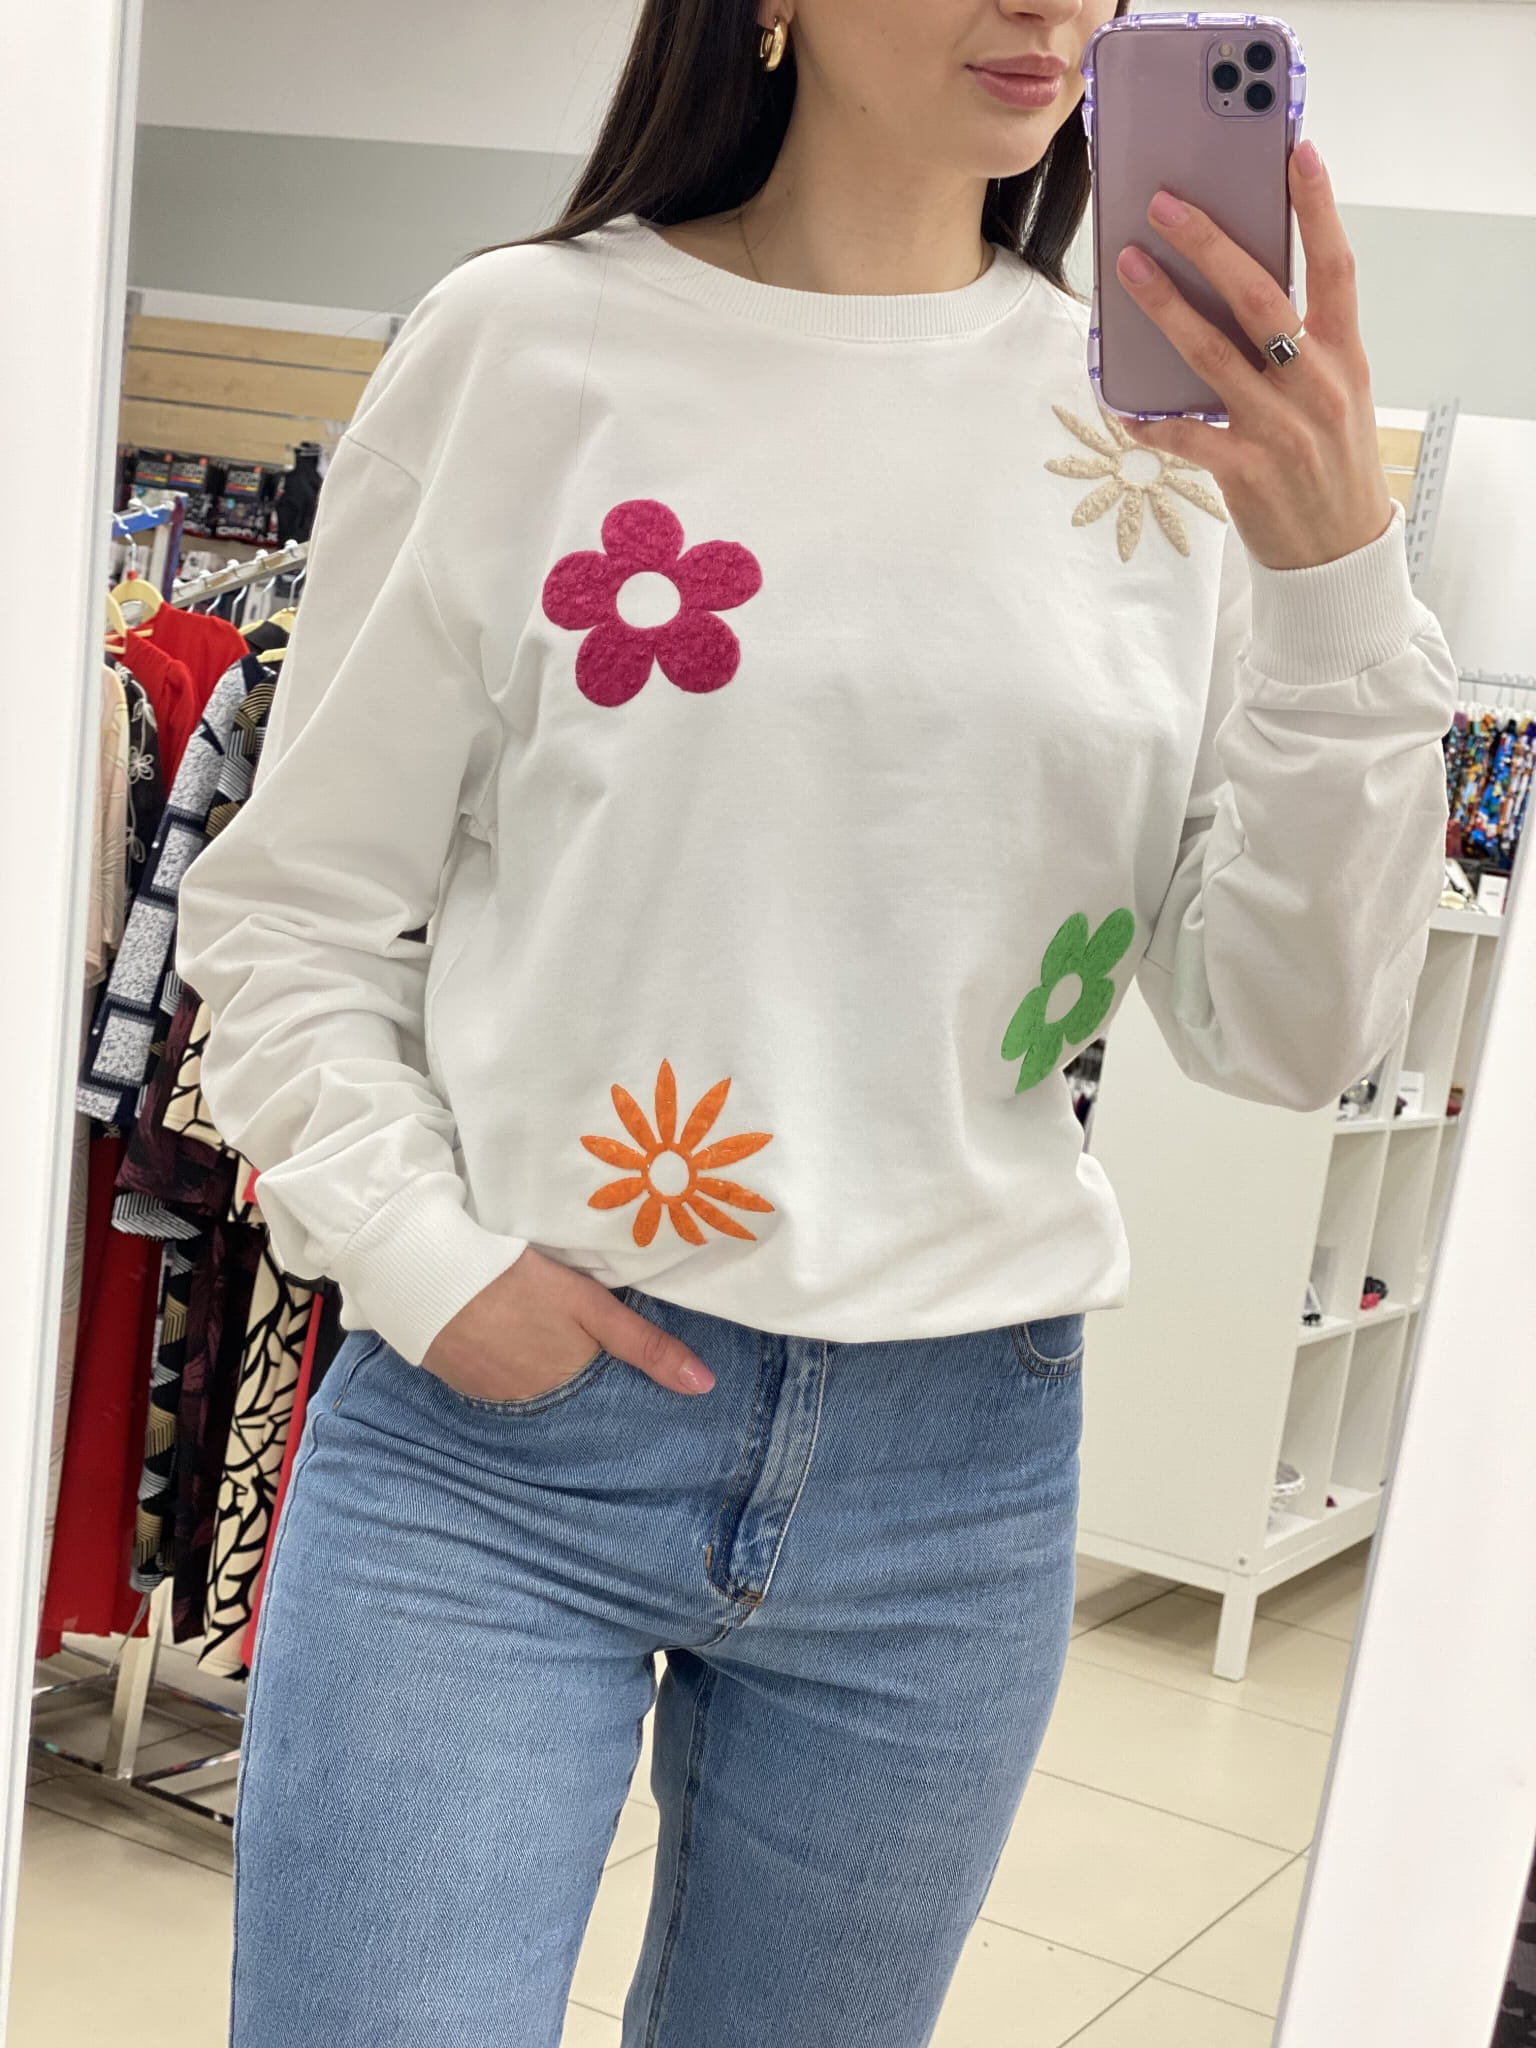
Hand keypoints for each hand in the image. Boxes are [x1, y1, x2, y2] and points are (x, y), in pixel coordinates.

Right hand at [423, 1245, 714, 1399]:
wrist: (430, 1277)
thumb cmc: (517, 1282)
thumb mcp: (589, 1304)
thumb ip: (644, 1344)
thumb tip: (704, 1386)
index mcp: (569, 1384)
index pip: (607, 1401)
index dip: (620, 1387)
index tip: (636, 1381)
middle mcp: (534, 1403)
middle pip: (571, 1396)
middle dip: (584, 1381)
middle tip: (585, 1347)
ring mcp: (494, 1396)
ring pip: (536, 1391)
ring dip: (546, 1374)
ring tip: (548, 1341)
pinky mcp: (463, 1382)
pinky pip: (501, 1384)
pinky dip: (512, 1368)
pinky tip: (513, 1342)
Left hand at [1112, 139, 1393, 571]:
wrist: (1339, 551)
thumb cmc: (1330, 463)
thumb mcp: (1337, 392)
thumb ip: (1302, 343)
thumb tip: (1240, 286)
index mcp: (1341, 355)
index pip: (1334, 265)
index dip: (1316, 207)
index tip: (1295, 152)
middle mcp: (1313, 382)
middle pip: (1258, 295)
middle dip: (1208, 244)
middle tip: (1166, 205)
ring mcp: (1278, 426)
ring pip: (1211, 352)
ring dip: (1164, 307)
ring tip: (1130, 269)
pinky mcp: (1244, 469)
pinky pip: (1185, 434)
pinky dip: (1149, 419)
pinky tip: (1120, 402)